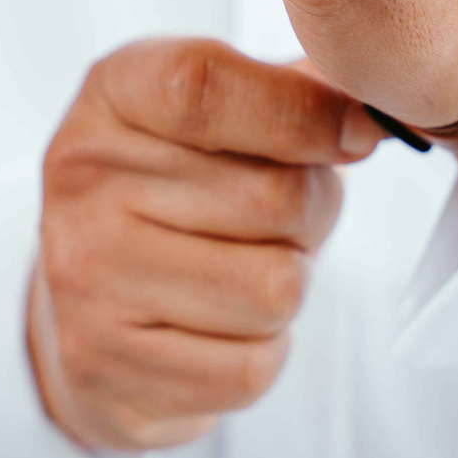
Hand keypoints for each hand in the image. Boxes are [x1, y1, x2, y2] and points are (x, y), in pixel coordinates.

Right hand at [29, 38, 382, 450]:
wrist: (94, 299)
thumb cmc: (180, 187)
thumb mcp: (220, 108)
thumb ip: (295, 90)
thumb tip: (374, 109)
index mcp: (114, 94)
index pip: (207, 88)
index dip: (304, 114)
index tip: (358, 135)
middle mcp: (83, 181)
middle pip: (273, 197)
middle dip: (314, 214)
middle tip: (287, 220)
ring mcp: (85, 279)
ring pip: (275, 291)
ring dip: (289, 287)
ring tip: (248, 270)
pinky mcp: (105, 367)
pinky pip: (249, 368)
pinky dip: (261, 352)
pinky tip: (222, 327)